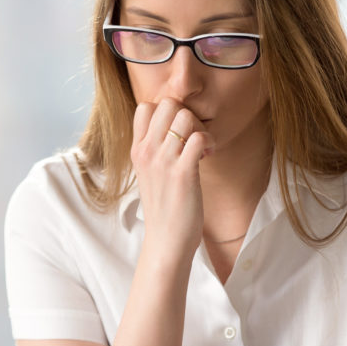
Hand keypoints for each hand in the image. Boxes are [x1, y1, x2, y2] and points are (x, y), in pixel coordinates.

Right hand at [130, 97, 214, 261]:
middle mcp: (147, 152)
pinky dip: (209, 143)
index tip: (178, 132)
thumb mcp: (149, 175)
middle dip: (188, 115)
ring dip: (201, 128)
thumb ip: (154, 151)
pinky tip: (208, 157)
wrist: (166, 241)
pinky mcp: (183, 173)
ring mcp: (164, 161)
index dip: (167, 111)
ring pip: (185, 116)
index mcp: (137, 150)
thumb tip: (171, 131)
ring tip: (203, 148)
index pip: (145, 107)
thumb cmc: (163, 209)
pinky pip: (199, 138)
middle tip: (194, 137)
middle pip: (167, 103)